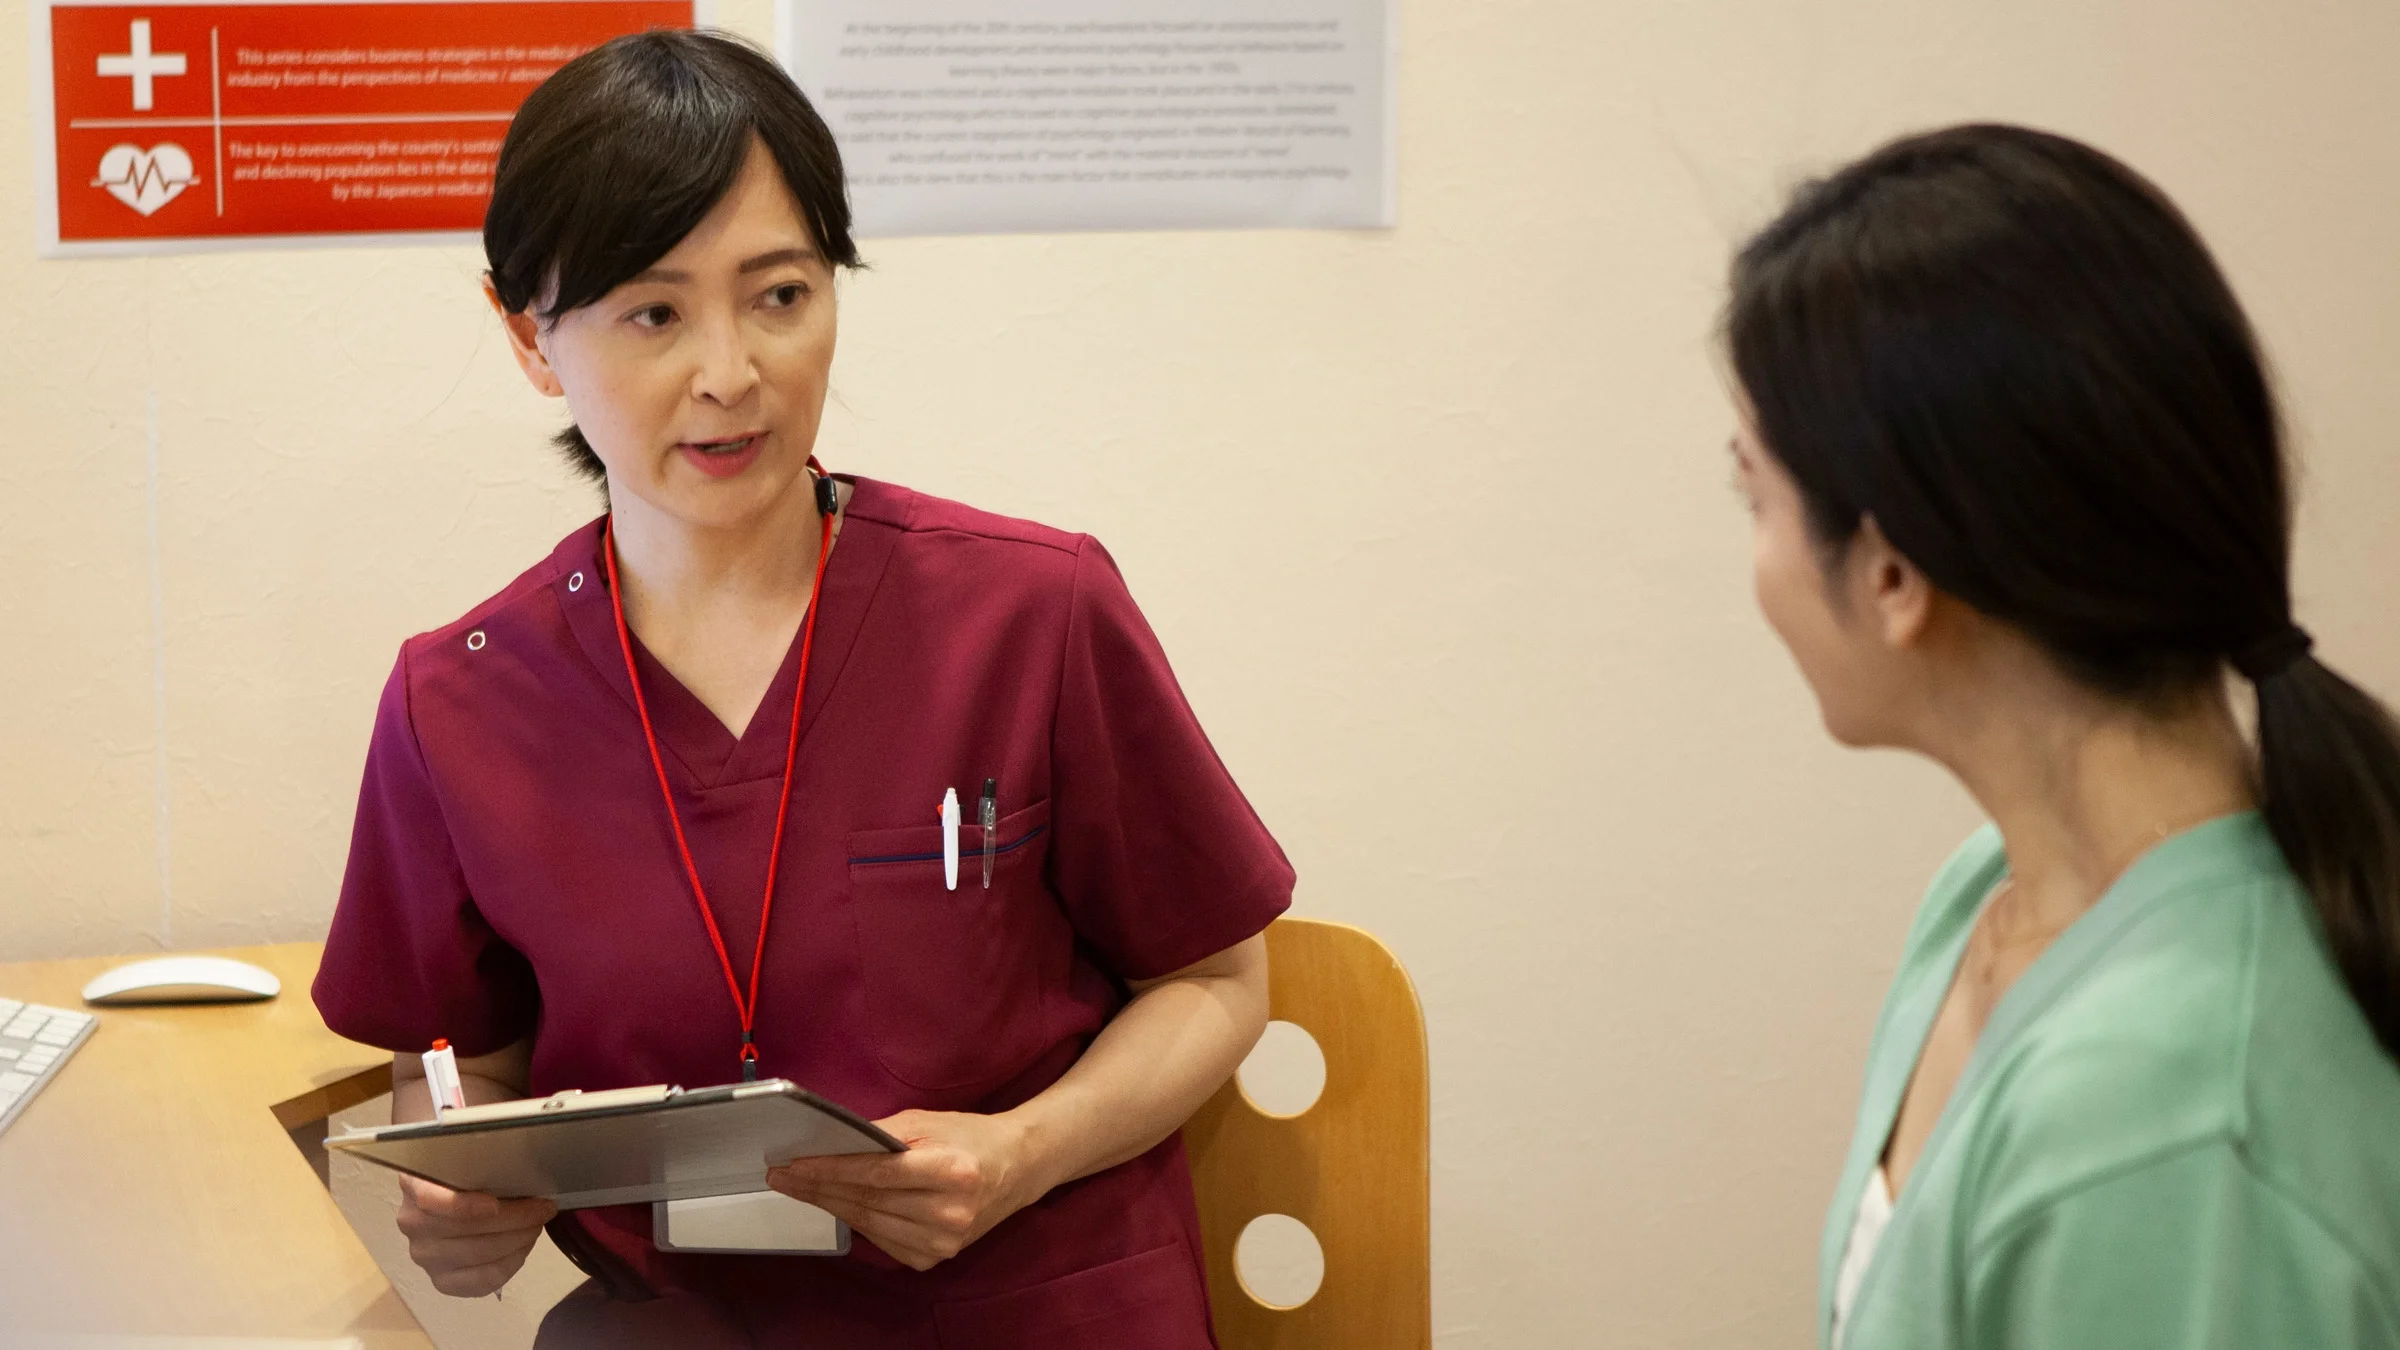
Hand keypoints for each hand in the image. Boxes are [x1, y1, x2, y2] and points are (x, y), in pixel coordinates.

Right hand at [394, 1174, 557, 1296]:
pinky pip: (483, 1280)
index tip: (496, 1204)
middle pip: (467, 1229)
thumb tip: (524, 1170)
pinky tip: (523, 1247)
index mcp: (415, 1186)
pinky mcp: (442, 1281)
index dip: (465, 1206)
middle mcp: (413, 1224)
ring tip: (536, 1225)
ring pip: (480, 1255)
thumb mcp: (465, 1159)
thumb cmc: (463, 1177)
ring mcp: (425, 1257)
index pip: (431, 1200)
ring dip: (519, 1240)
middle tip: (543, 1208)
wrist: (444, 1204)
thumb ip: (480, 1162)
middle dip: (516, 1219)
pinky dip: (511, 1263)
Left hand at [766, 1109, 1048, 1270]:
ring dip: (830, 1205)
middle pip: (868, 1202)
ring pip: (869, 1224)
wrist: (1017, 1169)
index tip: (793, 1164)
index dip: (831, 1170)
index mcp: (952, 1172)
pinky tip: (838, 1204)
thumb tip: (829, 1142)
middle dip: (819, 1187)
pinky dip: (858, 1221)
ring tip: (800, 1188)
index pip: (877, 1174)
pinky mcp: (934, 1259)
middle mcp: (949, 1213)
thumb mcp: (928, 1122)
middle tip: (782, 1176)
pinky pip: (882, 1240)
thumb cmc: (970, 1137)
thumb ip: (880, 1133)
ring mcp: (943, 1242)